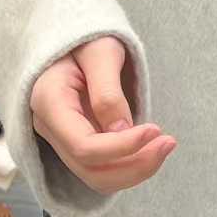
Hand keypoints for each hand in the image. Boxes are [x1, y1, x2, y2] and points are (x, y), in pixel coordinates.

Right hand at [31, 35, 175, 194]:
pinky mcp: (79, 143)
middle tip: (168, 142)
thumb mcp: (101, 53)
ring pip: (97, 177)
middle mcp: (50, 128)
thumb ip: (108, 92)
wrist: (76, 42)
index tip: (155, 130)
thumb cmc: (87, 39)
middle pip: (90, 170)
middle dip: (134, 165)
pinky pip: (104, 168)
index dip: (122, 147)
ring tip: (165, 145)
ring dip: (136, 170)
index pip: (83, 146)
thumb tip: (122, 131)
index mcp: (49, 101)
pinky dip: (130, 165)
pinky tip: (152, 147)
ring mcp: (62, 139)